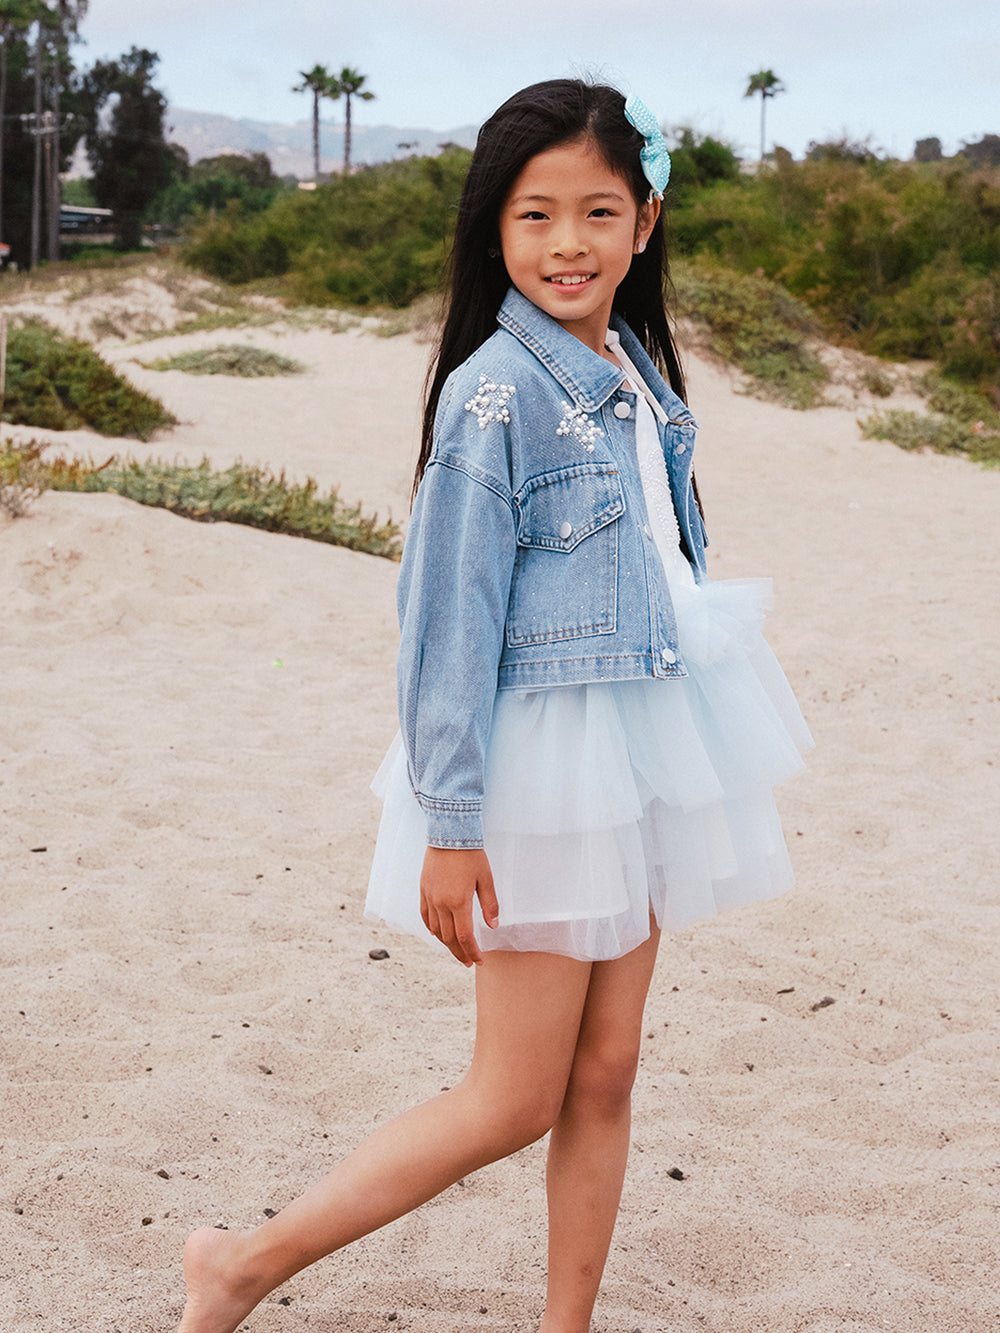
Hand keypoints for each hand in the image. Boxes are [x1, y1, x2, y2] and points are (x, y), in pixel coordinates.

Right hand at [419, 846, 498, 967]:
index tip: (479, 961)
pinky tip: (438, 934)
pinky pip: (425, 916)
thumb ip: (490, 904)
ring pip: (435, 930)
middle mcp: (441, 903)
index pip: (465, 937)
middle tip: (468, 962)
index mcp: (459, 902)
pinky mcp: (423, 890)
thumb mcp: (486, 879)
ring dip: (446, 944)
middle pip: (449, 938)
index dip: (472, 952)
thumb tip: (494, 925)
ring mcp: (430, 897)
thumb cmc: (471, 855)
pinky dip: (432, 929)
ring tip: (457, 950)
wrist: (448, 834)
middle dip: (460, 953)